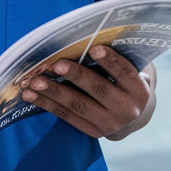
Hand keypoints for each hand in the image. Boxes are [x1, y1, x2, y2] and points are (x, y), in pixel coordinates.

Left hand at [19, 47, 156, 140]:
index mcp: (139, 90)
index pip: (125, 72)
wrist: (131, 116)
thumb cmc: (123, 82)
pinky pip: (67, 116)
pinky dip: (47, 104)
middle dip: (75, 75)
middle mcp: (128, 110)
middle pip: (99, 89)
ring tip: (33, 81)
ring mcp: (110, 124)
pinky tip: (31, 95)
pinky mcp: (94, 132)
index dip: (110, 60)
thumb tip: (86, 38)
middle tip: (56, 64)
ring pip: (78, 105)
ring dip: (53, 92)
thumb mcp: (127, 72)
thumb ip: (113, 59)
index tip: (94, 48)